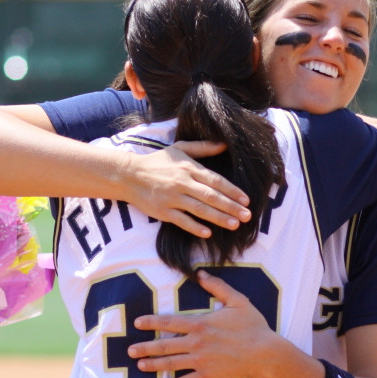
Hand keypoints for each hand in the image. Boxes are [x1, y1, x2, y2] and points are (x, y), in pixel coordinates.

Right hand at [119, 142, 251, 238]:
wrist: (129, 175)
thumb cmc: (157, 162)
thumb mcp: (179, 149)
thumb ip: (203, 147)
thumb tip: (224, 144)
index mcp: (189, 168)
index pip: (215, 180)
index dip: (232, 191)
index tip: (246, 200)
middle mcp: (182, 182)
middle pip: (211, 196)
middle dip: (231, 207)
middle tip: (247, 216)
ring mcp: (172, 198)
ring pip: (199, 209)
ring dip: (218, 218)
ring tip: (234, 225)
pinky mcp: (163, 211)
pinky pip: (181, 220)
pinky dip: (194, 227)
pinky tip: (208, 233)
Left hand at [128, 270, 273, 377]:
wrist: (266, 354)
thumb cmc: (254, 327)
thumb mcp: (238, 301)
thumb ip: (217, 286)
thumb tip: (200, 273)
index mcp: (201, 324)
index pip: (169, 322)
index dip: (151, 322)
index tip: (137, 323)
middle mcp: (196, 343)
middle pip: (164, 346)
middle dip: (145, 347)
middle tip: (130, 350)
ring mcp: (201, 361)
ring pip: (171, 364)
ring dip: (153, 365)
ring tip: (140, 365)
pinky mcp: (208, 376)